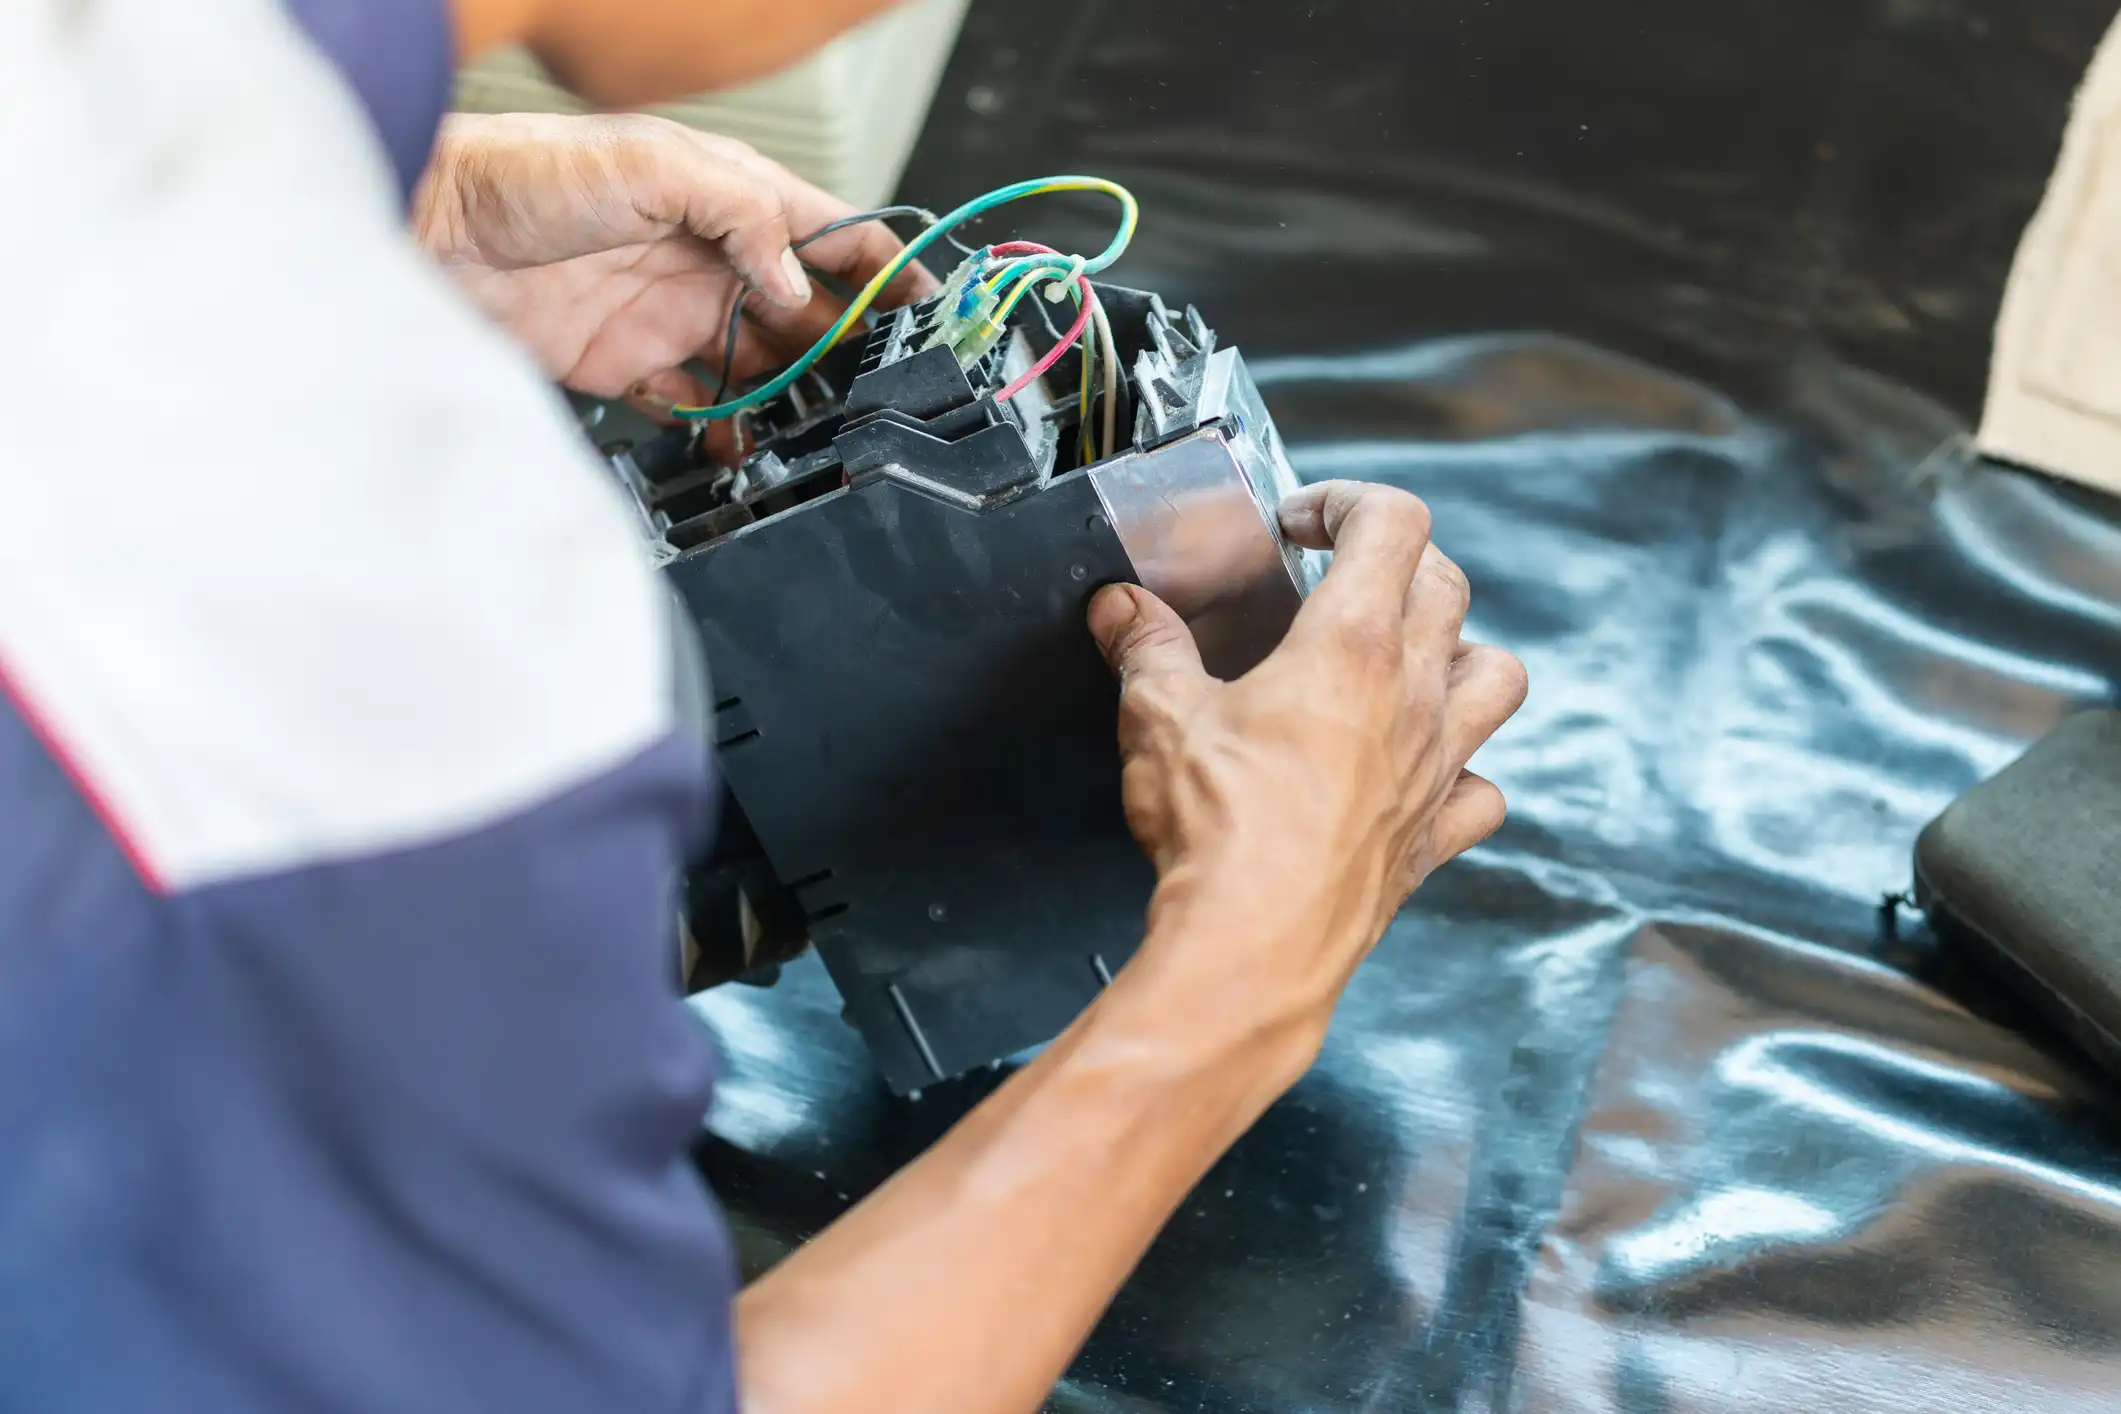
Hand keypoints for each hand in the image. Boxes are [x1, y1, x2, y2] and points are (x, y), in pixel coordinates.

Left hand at [414, 112, 935, 409]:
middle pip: (811, 314)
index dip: (887, 270)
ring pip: (764, 368)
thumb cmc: (526, 173)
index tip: (927, 310)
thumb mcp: (653, 167)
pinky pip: (700, 408)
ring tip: (818, 430)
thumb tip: (800, 286)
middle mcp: (714, 261)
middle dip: (848, 351)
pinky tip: (738, 444)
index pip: (834, 235)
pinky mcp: (633, 366)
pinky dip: (724, 431)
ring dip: (794, 399)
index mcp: (733, 200)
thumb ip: (742, 218)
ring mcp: (676, 316)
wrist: (430, 233)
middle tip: (878, 391)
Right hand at [1088, 481, 1525, 1065]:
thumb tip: (1122, 609)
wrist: (1255, 947)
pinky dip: (1465, 773)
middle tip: (1341, 576)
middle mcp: (1412, 697)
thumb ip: (1146, 648)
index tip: (1302, 522)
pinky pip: (1483, 790)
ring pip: (1497, 677)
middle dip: (1397, 561)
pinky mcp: (1433, 835)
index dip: (1348, 502)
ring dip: (1462, 652)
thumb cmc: (1219, 834)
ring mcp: (1435, 766)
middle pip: (1447, 585)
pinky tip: (1424, 773)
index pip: (1393, 524)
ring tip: (1411, 658)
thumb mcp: (1157, 717)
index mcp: (1351, 647)